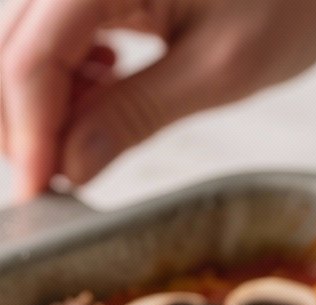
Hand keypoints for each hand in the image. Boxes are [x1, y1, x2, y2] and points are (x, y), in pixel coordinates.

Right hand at [0, 0, 315, 199]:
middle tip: (58, 182)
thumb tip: (73, 165)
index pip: (33, 58)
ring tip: (87, 142)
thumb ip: (135, 115)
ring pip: (34, 39)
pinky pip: (64, 24)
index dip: (27, 134)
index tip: (35, 193)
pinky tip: (104, 89)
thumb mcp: (220, 70)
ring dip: (49, 99)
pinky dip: (72, 70)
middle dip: (31, 121)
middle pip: (19, 47)